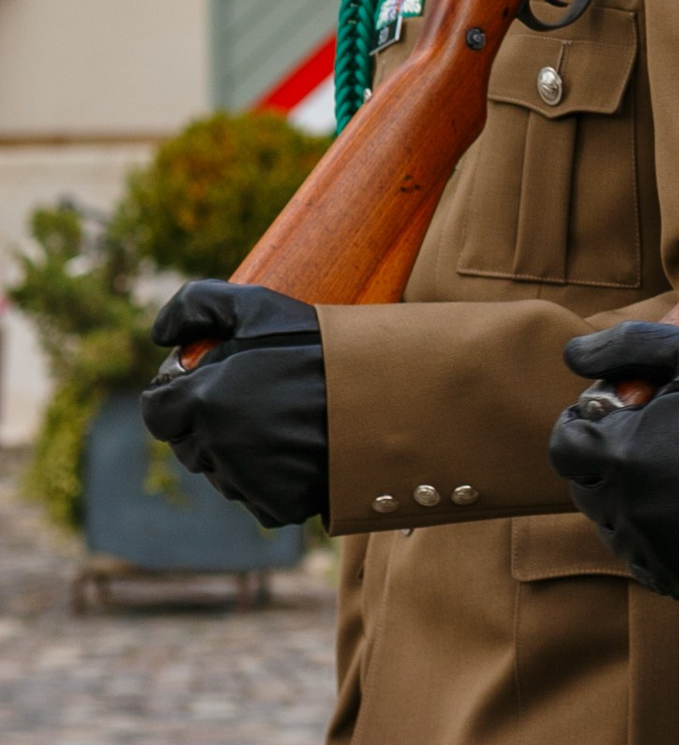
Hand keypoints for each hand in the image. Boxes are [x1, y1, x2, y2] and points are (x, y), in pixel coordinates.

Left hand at [138, 281, 327, 528]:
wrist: (387, 390)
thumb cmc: (320, 345)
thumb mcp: (259, 306)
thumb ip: (197, 305)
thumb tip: (160, 334)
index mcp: (202, 400)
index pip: (158, 411)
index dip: (179, 395)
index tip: (210, 384)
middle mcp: (216, 446)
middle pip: (189, 444)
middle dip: (208, 425)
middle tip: (255, 400)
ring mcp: (245, 481)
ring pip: (220, 473)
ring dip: (236, 455)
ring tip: (282, 424)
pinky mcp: (276, 506)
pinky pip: (255, 497)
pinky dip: (269, 482)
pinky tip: (298, 453)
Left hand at [549, 323, 678, 600]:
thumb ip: (628, 346)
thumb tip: (570, 354)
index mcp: (620, 451)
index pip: (563, 445)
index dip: (585, 426)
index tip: (619, 417)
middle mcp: (625, 507)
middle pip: (583, 487)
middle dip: (605, 462)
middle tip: (654, 443)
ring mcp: (649, 548)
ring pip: (611, 526)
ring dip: (630, 502)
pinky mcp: (676, 577)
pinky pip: (644, 560)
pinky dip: (657, 541)